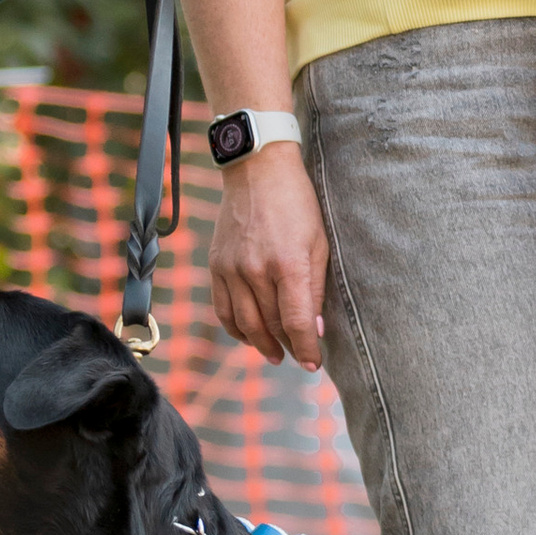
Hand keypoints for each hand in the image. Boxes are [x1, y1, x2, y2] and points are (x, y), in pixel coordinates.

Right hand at [208, 144, 328, 369]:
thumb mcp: (319, 243)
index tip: (315, 364)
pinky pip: (223, 309)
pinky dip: (235, 328)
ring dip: (262, 345)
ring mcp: (232, 269)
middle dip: (289, 347)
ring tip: (276, 355)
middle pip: (272, 326)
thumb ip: (315, 288)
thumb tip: (313, 329)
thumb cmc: (297, 204)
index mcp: (288, 264)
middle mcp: (256, 270)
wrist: (258, 170)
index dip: (306, 349)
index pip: (297, 322)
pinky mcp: (216, 265)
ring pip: (245, 323)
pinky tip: (249, 336)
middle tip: (299, 357)